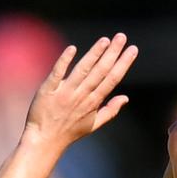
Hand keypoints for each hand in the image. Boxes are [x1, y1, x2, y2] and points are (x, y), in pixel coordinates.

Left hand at [23, 33, 137, 151]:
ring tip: (105, 40)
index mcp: (93, 102)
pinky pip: (57, 74)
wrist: (44, 141)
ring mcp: (64, 93)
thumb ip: (110, 110)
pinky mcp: (48, 90)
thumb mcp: (93, 124)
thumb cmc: (69, 132)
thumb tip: (126, 98)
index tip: (132, 49)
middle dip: (112, 53)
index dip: (123, 63)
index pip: (112, 79)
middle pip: (100, 71)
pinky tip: (73, 49)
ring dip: (94, 54)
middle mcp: (81, 96)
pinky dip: (64, 61)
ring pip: (82, 70)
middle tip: (122, 36)